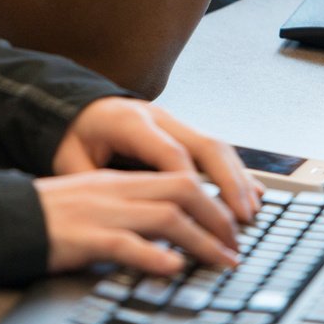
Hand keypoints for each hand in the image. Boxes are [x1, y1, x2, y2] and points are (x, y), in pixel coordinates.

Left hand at [40, 98, 260, 274]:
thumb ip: (93, 185)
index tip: (202, 215)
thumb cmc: (75, 136)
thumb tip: (117, 217)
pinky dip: (235, 171)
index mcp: (130, 122)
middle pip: (204, 145)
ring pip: (215, 145)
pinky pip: (215, 148)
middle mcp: (158, 117)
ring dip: (237, 178)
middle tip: (242, 217)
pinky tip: (252, 191)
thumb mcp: (71, 160)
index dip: (190, 183)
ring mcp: (173, 121)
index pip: (169, 152)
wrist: (78, 106)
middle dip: (228, 182)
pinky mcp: (182, 129)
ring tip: (252, 211)